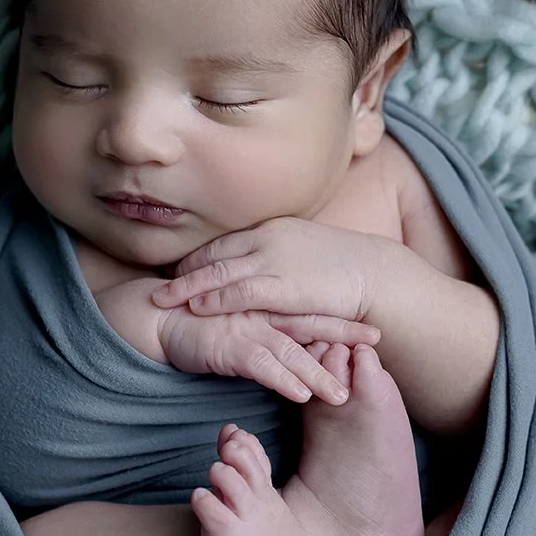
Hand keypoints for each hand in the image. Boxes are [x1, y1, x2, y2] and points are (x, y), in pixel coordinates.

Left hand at [150, 215, 386, 322]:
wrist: (376, 274)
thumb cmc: (349, 268)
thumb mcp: (309, 251)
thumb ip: (284, 256)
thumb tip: (271, 268)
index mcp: (274, 228)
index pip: (225, 242)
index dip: (199, 257)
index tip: (179, 270)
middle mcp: (268, 238)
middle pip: (213, 253)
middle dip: (184, 269)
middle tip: (158, 283)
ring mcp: (274, 260)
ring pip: (218, 271)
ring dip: (187, 286)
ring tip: (162, 298)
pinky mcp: (282, 286)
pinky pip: (237, 291)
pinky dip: (213, 298)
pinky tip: (195, 307)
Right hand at [155, 305, 377, 402]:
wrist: (160, 317)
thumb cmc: (204, 323)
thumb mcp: (246, 325)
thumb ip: (272, 334)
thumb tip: (299, 353)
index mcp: (271, 308)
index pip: (315, 314)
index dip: (345, 324)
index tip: (376, 335)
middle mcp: (264, 315)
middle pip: (312, 327)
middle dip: (345, 340)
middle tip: (376, 353)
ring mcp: (247, 329)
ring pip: (292, 352)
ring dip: (318, 374)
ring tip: (341, 396)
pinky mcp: (228, 346)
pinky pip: (260, 365)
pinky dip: (282, 379)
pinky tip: (300, 395)